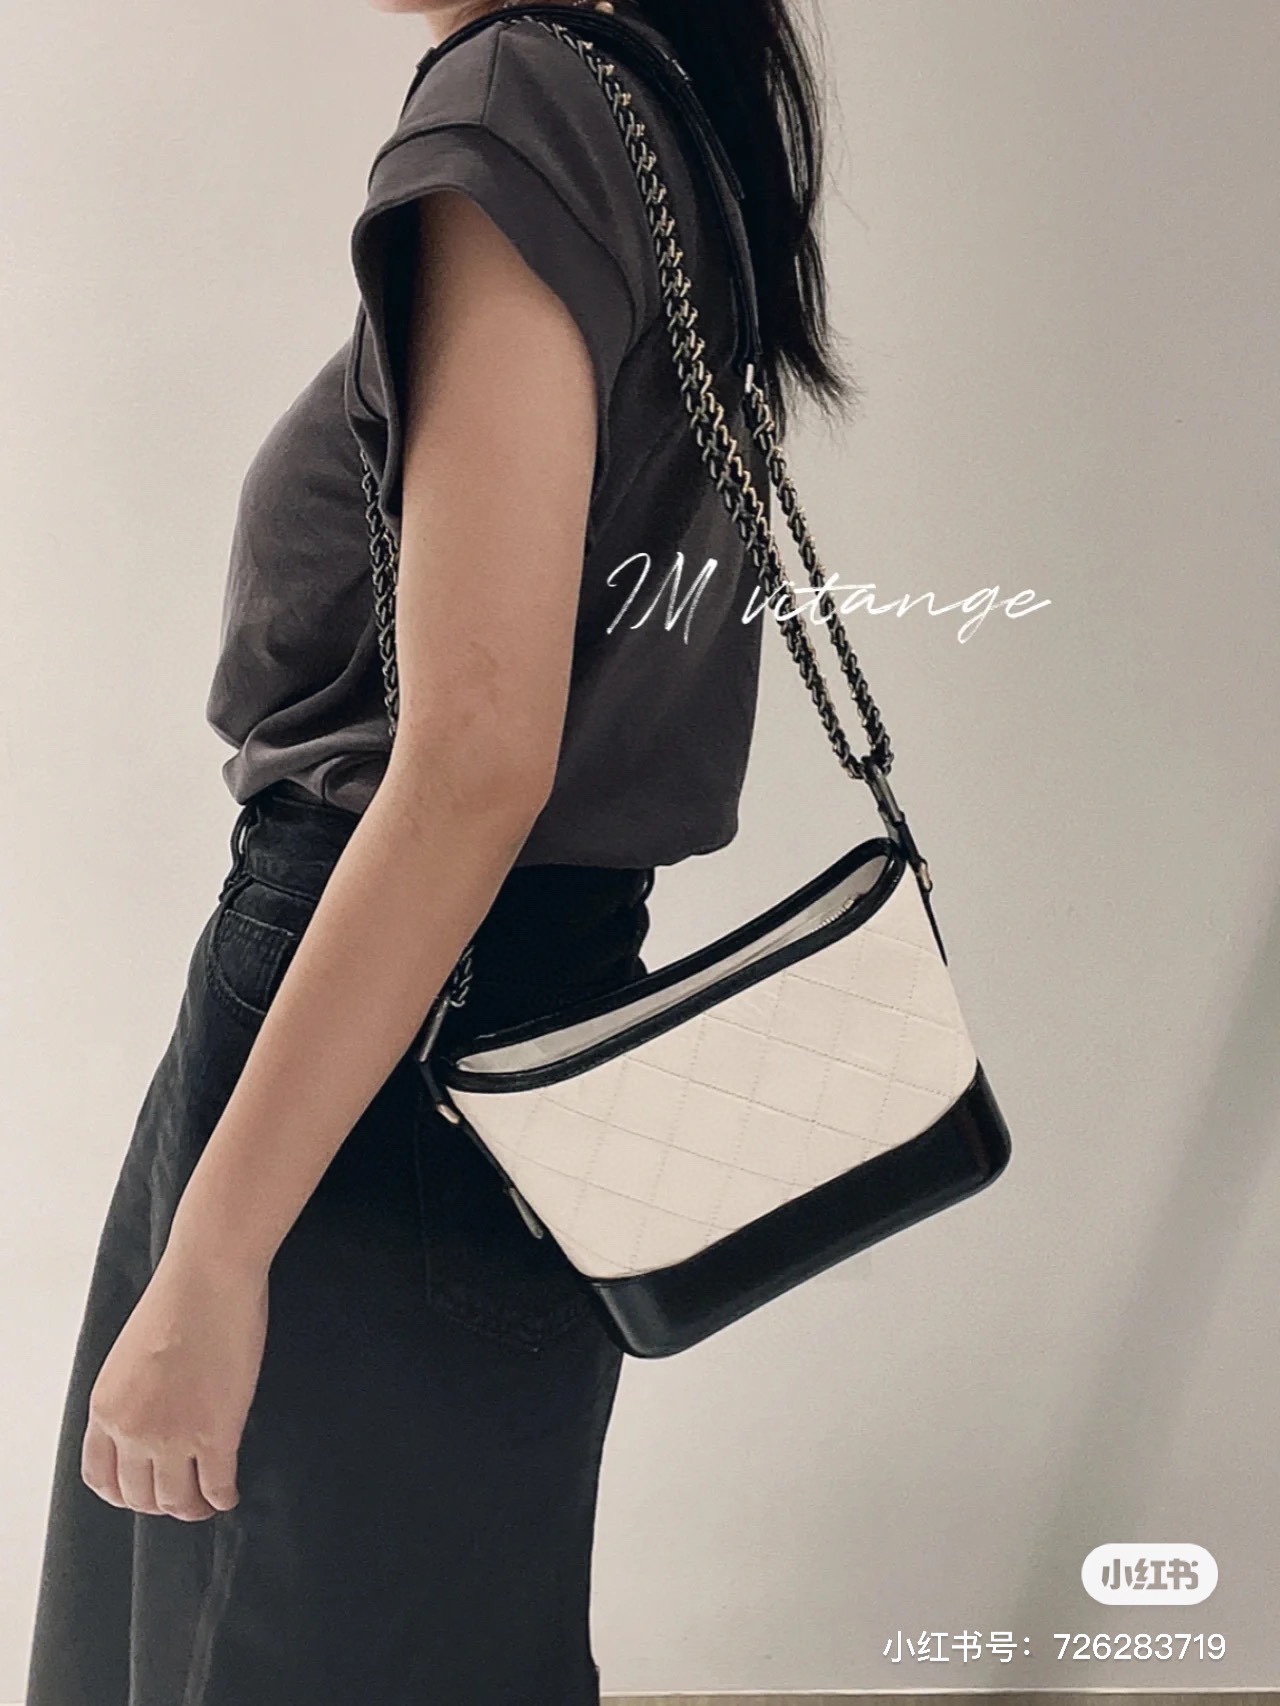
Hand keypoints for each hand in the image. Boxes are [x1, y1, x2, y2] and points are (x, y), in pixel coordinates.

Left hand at [81, 1247, 268, 1520]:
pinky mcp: (216, 1435)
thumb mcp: (129, 1358)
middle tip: (181, 1497)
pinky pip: (217, 1487)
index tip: (142, 1493)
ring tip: (206, 1501)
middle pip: (139, 1497)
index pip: (100, 1478)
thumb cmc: (177, 1301)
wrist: (209, 1279)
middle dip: (160, 1504)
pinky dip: (224, 1497)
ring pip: (177, 1501)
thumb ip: (132, 1397)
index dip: (123, 1494)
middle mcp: (131, 1431)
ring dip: (192, 1507)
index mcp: (105, 1409)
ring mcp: (173, 1437)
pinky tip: (230, 1493)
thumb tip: (152, 1421)